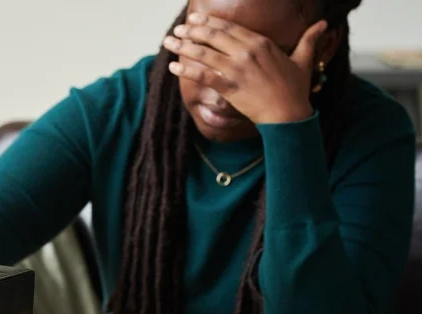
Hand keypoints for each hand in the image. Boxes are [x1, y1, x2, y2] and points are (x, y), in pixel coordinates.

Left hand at [162, 13, 328, 123]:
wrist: (289, 115)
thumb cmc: (296, 89)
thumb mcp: (304, 60)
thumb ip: (309, 40)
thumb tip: (324, 24)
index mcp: (261, 43)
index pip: (230, 27)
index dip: (210, 21)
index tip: (195, 18)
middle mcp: (247, 52)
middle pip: (213, 36)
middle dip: (192, 30)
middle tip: (178, 28)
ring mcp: (237, 69)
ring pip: (204, 53)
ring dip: (183, 46)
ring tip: (169, 42)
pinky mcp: (229, 87)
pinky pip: (203, 76)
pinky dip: (187, 70)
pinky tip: (173, 67)